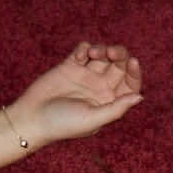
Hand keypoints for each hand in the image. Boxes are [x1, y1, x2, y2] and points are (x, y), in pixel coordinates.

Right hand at [8, 42, 144, 147]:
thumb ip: (117, 108)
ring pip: (102, 54)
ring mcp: (85, 75)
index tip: (132, 62)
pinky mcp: (70, 65)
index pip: (130, 84)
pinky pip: (83, 50)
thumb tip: (140, 97)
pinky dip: (85, 48)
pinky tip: (80, 56)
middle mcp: (100, 88)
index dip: (134, 72)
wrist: (32, 118)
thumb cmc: (63, 124)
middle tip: (110, 53)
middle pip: (119, 65)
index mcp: (109, 102)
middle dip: (119, 55)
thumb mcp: (93, 119)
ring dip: (102, 49)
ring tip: (92, 53)